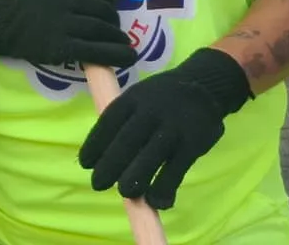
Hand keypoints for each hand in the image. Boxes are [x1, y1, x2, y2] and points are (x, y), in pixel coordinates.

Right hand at [0, 0, 137, 67]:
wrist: (2, 22)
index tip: (109, 9)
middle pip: (103, 9)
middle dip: (113, 20)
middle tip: (112, 28)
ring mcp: (61, 24)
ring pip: (101, 29)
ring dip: (117, 37)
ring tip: (122, 43)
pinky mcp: (60, 47)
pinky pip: (95, 50)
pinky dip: (115, 55)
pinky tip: (128, 57)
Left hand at [79, 47, 251, 208]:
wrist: (203, 86)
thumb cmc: (160, 98)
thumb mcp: (137, 97)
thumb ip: (122, 121)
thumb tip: (99, 155)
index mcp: (131, 99)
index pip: (108, 122)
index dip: (95, 144)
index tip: (85, 164)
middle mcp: (150, 112)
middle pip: (127, 141)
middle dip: (110, 164)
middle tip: (97, 184)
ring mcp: (172, 128)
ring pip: (151, 156)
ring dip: (135, 178)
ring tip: (124, 194)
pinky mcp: (192, 144)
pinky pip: (176, 169)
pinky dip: (165, 187)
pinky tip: (157, 202)